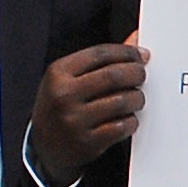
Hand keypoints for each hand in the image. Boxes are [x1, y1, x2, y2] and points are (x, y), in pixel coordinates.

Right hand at [29, 35, 147, 186]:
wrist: (45, 147)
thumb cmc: (62, 105)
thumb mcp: (70, 79)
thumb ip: (102, 60)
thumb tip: (136, 39)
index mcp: (57, 73)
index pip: (101, 54)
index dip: (127, 52)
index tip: (140, 55)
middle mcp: (63, 95)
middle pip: (114, 75)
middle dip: (136, 73)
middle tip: (142, 76)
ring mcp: (74, 120)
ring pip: (122, 101)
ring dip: (137, 98)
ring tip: (137, 98)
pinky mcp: (86, 143)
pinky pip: (122, 126)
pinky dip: (132, 121)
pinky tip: (129, 119)